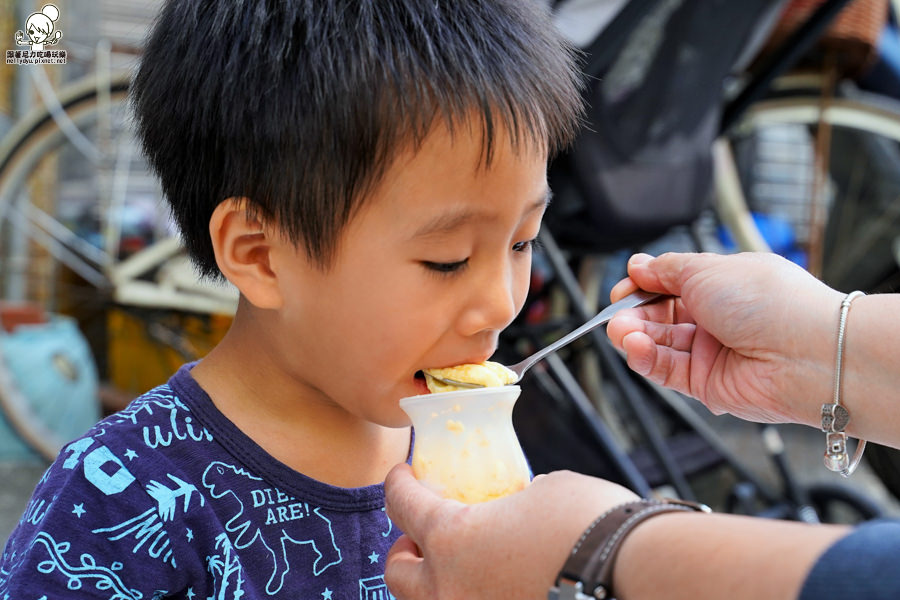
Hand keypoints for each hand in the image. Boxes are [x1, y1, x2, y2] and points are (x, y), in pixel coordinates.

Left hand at [384, 464, 637, 599]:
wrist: (634, 576)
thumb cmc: (589, 523)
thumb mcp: (543, 492)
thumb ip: (511, 502)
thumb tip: (517, 508)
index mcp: (452, 537)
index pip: (402, 504)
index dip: (398, 483)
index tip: (402, 474)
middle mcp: (450, 588)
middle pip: (398, 573)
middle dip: (406, 551)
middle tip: (421, 537)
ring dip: (435, 583)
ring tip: (459, 568)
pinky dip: (473, 597)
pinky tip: (496, 586)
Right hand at [606, 252, 841, 426]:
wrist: (806, 353)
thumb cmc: (770, 303)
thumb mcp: (706, 269)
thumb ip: (666, 270)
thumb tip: (639, 265)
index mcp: (723, 285)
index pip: (671, 285)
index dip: (644, 286)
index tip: (624, 287)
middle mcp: (718, 319)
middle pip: (660, 317)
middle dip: (634, 314)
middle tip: (616, 315)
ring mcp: (713, 352)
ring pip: (660, 345)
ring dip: (635, 337)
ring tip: (620, 331)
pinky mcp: (708, 384)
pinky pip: (666, 371)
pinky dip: (646, 359)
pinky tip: (635, 348)